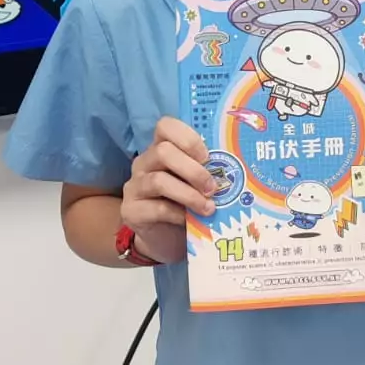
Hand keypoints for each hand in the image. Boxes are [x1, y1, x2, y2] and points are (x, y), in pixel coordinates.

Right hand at [121, 116, 213, 265]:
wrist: (165, 238)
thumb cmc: (185, 205)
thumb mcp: (195, 183)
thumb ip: (205, 171)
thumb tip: (233, 168)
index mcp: (160, 149)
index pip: (165, 126)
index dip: (188, 138)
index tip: (207, 157)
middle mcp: (143, 163)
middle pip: (163, 151)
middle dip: (193, 170)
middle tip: (212, 187)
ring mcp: (134, 187)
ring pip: (158, 180)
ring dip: (189, 194)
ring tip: (208, 208)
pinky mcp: (131, 211)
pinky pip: (156, 208)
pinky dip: (178, 214)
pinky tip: (190, 221)